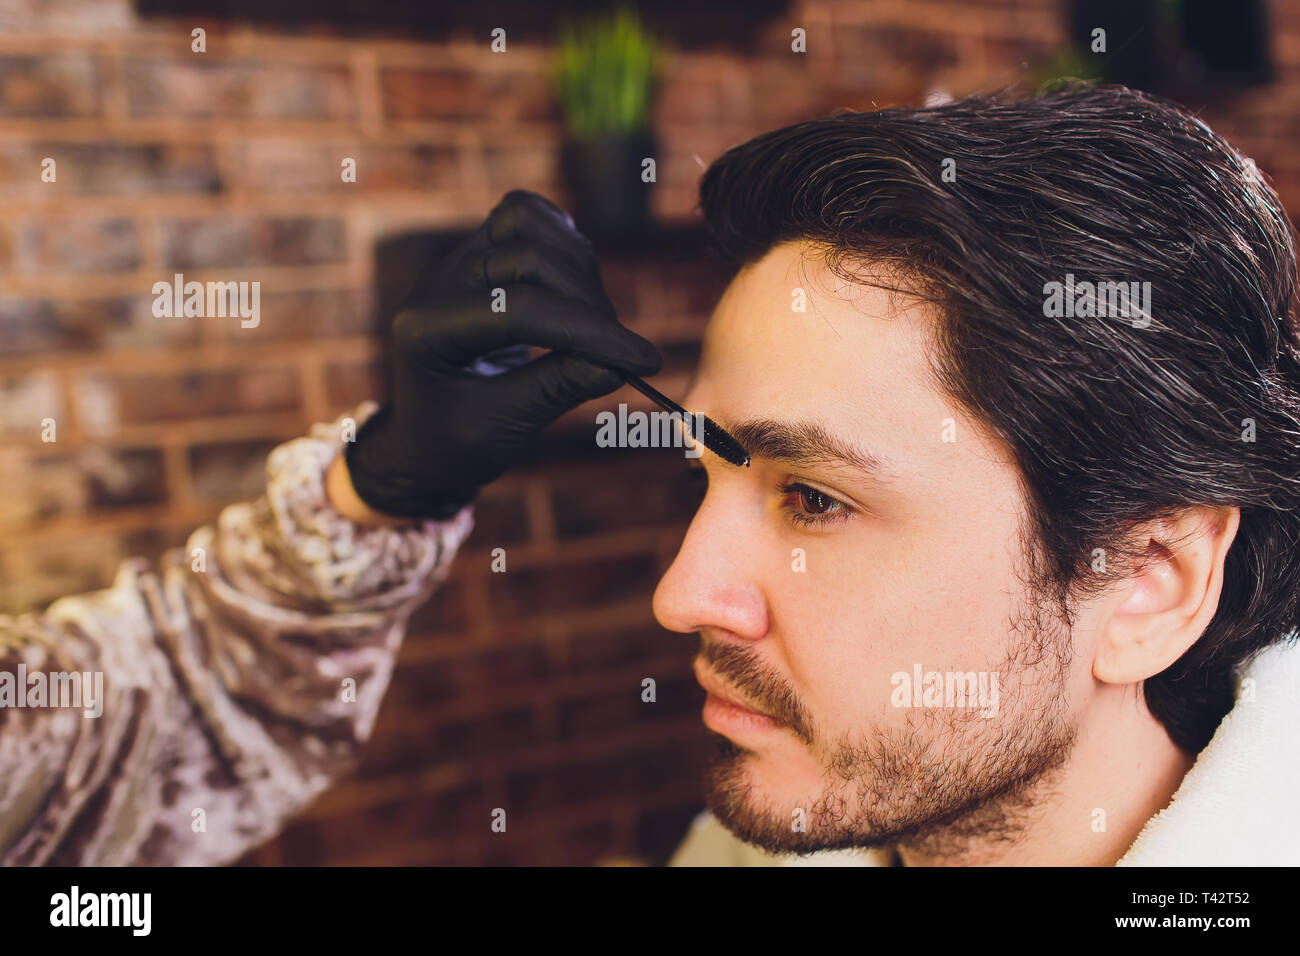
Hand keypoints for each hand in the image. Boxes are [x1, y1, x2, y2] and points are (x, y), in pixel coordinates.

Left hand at [343, 190, 662, 519]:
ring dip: (578, 270)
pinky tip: (578, 283)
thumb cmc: (456, 441)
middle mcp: (437, 282)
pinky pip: (524, 217)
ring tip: (595, 326)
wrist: (424, 437)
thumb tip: (618, 364)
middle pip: (530, 260)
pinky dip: (560, 239)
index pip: (521, 310)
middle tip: (619, 357)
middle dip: (588, 307)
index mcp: (427, 329)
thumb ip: (557, 388)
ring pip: (528, 224)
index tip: (644, 362)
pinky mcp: (479, 254)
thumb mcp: (504, 426)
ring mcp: (457, 261)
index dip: (591, 333)